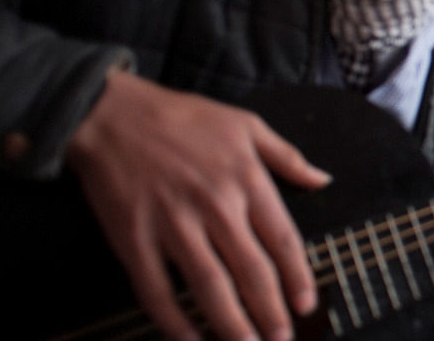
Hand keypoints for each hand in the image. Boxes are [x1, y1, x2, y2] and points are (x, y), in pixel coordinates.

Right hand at [65, 70, 330, 340]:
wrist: (111, 114)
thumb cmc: (182, 117)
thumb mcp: (245, 124)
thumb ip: (287, 156)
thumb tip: (323, 178)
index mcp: (246, 180)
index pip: (282, 239)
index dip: (298, 277)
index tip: (307, 305)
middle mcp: (215, 206)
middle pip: (252, 271)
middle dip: (271, 312)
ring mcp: (173, 225)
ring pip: (210, 288)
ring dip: (232, 325)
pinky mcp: (134, 239)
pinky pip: (157, 291)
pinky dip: (174, 322)